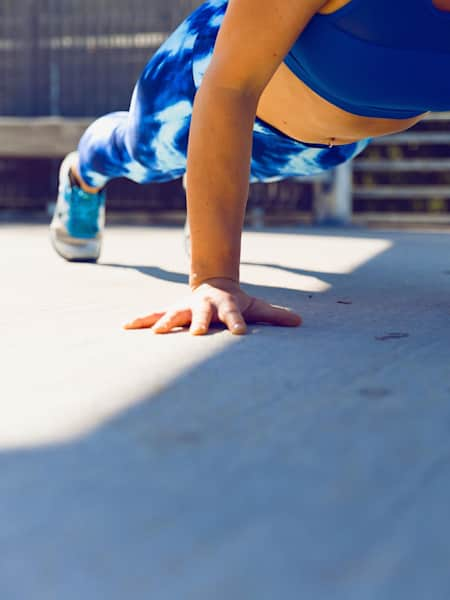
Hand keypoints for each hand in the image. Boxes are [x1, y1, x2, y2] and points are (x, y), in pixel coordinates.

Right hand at [124, 278, 301, 334]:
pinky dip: (140, 320)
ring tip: (153, 332)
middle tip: (196, 333)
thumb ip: (275, 315)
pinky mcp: (172, 311)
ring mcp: (186, 307)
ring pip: (173, 314)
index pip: (233, 315)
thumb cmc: (236, 301)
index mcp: (225, 305)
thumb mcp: (256, 306)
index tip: (239, 334)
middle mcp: (203, 305)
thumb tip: (300, 322)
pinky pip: (153, 315)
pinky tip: (124, 327)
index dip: (236, 323)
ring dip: (163, 322)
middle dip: (198, 322)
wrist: (213, 283)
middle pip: (201, 314)